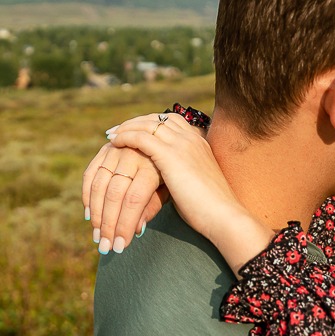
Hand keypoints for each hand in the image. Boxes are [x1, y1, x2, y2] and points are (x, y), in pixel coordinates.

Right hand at [81, 141, 167, 254]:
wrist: (170, 143)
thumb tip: (136, 230)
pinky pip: (91, 174)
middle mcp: (133, 154)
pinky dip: (87, 195)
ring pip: (99, 185)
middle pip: (114, 194)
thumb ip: (153, 207)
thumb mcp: (170, 190)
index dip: (125, 224)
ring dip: (95, 214)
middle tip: (105, 247)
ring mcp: (118, 149)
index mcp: (154, 164)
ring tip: (97, 236)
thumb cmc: (173, 175)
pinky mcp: (107, 149)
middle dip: (108, 224)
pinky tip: (88, 215)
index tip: (121, 246)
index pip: (134, 199)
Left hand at [108, 114, 273, 275]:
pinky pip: (141, 138)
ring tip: (111, 135)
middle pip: (157, 119)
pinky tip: (114, 143)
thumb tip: (165, 183)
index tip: (136, 129)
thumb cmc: (210, 209)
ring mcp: (181, 144)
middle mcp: (191, 138)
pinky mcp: (171, 156)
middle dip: (135, 122)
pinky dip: (125, 137)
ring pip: (147, 124)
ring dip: (126, 128)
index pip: (171, 121)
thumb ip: (182, 175)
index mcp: (199, 143)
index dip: (151, 123)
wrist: (224, 216)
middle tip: (117, 129)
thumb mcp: (195, 184)